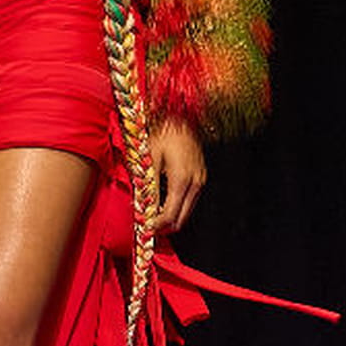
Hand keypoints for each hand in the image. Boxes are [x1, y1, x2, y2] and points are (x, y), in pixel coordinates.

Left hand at [148, 119, 206, 233]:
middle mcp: (195, 184)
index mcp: (182, 180)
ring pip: (187, 212)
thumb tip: (144, 208)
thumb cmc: (164, 134)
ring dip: (170, 218)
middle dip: (163, 226)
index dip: (156, 225)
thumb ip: (149, 186)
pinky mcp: (201, 178)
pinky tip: (163, 203)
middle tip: (147, 225)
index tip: (144, 227)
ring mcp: (200, 181)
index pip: (170, 215)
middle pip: (181, 220)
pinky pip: (190, 201)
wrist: (182, 118)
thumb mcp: (151, 159)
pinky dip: (177, 207)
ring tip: (152, 215)